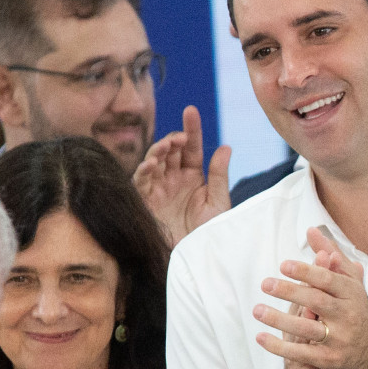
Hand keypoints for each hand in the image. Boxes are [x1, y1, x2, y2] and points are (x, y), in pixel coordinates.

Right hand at [134, 104, 231, 245]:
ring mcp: (158, 188)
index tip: (191, 111)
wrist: (194, 257)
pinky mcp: (145, 200)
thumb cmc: (209, 233)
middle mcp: (173, 178)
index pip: (191, 147)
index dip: (191, 129)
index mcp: (193, 176)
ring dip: (159, 151)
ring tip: (168, 147)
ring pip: (154, 160)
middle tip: (181, 137)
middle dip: (173, 140)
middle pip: (171, 150)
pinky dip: (145, 170)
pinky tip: (152, 164)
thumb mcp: (218, 203)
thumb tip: (226, 146)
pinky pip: (141, 180)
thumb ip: (219, 175)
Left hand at [254, 226, 367, 368]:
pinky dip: (280, 346)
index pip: (328, 280)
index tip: (284, 265)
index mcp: (352, 294)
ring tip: (257, 310)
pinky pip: (303, 353)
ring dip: (280, 319)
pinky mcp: (330, 359)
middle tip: (266, 284)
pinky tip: (261, 338)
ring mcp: (339, 339)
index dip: (307, 272)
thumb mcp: (350, 283)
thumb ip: (332, 256)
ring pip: (307, 327)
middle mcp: (347, 316)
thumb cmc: (358, 311)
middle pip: (317, 301)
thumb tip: (312, 231)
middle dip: (290, 292)